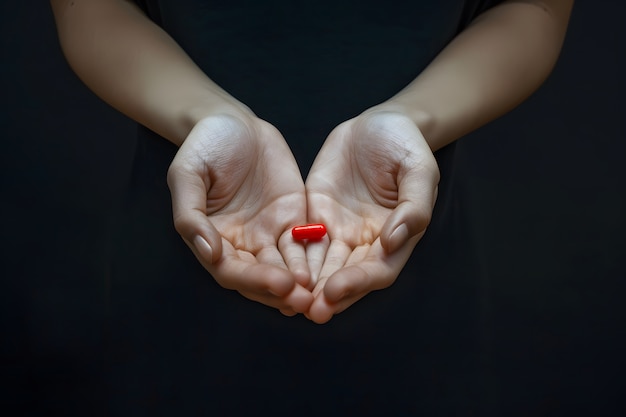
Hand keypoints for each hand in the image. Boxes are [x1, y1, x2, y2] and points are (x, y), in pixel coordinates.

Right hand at [167, 114, 312, 315]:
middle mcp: (241, 243)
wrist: (233, 122)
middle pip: (261, 276)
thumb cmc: (204, 146)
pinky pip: (305, 242)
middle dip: (281, 290)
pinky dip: (315, 258)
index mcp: (212, 239)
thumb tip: (209, 252)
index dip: (254, 280)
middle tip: (304, 300)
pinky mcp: (292, 218)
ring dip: (302, 282)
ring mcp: (268, 232)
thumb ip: (191, 214)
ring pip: (286, 265)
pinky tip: (331, 269)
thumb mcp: (187, 174)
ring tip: (321, 293)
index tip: (280, 283)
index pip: (231, 270)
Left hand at [304, 111, 439, 322]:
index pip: (377, 269)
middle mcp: (365, 241)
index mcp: (396, 237)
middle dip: (327, 294)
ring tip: (286, 301)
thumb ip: (413, 206)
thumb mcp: (418, 171)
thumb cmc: (406, 146)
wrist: (380, 124)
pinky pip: (301, 240)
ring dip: (305, 285)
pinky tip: (272, 272)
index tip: (335, 290)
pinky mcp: (317, 215)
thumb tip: (394, 240)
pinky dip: (289, 259)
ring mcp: (339, 230)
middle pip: (345, 275)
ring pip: (320, 264)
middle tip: (309, 310)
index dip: (357, 283)